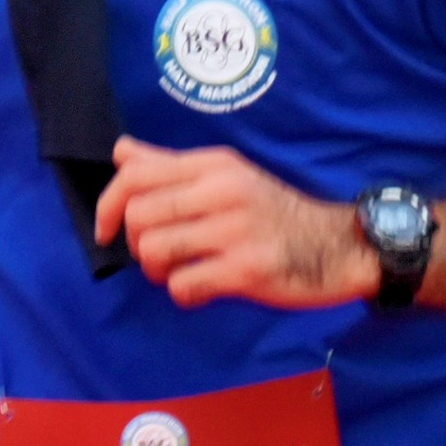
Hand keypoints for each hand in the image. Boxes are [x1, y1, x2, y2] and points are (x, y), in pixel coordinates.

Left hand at [93, 138, 378, 309]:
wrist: (338, 246)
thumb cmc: (274, 213)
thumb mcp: (227, 176)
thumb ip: (171, 167)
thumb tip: (121, 152)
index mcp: (214, 165)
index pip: (135, 174)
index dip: (107, 205)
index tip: (107, 230)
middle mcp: (223, 191)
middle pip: (139, 217)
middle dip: (136, 245)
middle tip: (160, 256)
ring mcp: (236, 230)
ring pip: (155, 252)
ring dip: (157, 272)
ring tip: (180, 271)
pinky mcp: (248, 270)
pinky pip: (184, 286)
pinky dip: (183, 293)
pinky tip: (203, 288)